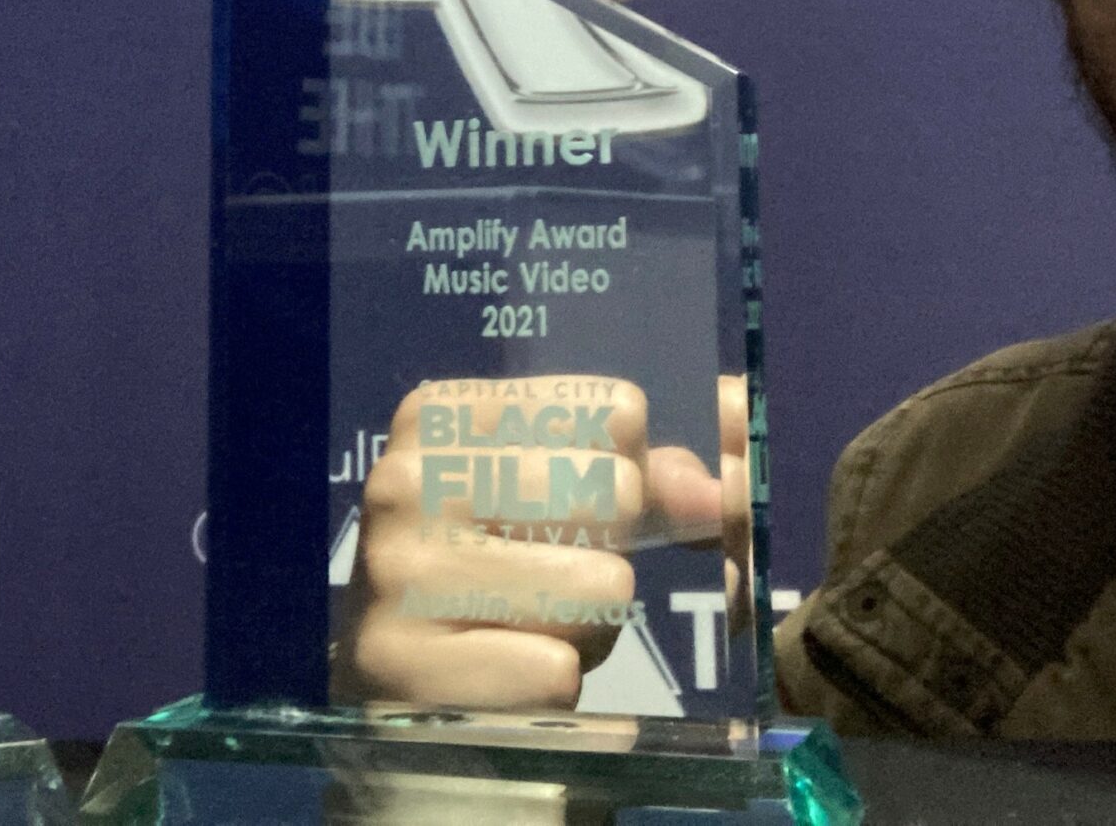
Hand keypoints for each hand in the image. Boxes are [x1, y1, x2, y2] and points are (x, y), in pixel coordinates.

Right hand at [333, 375, 745, 709]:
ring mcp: (397, 573)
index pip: (616, 412)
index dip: (631, 472)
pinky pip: (558, 673)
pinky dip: (556, 691)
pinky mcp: (404, 669)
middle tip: (554, 583)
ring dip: (592, 627)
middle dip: (612, 553)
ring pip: (600, 587)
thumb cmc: (500, 580)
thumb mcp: (567, 504)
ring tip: (533, 634)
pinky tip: (507, 684)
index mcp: (443, 416)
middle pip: (614, 494)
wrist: (408, 703)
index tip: (585, 507)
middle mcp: (406, 479)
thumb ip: (658, 476)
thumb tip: (719, 495)